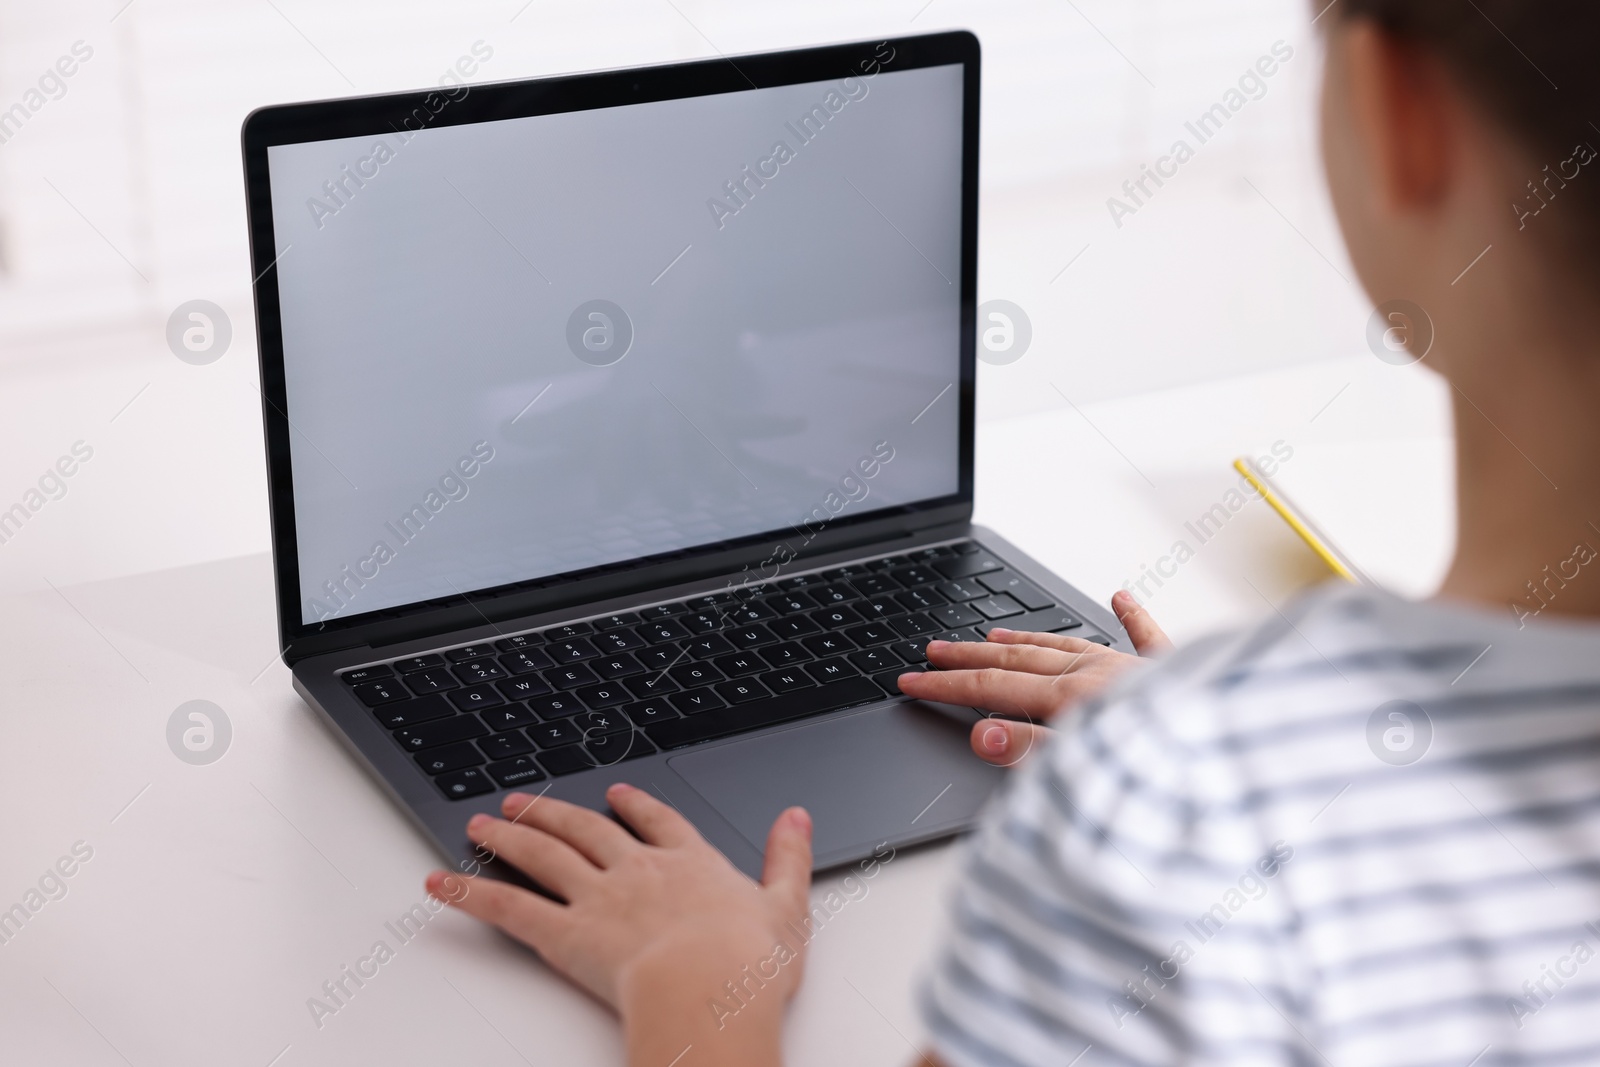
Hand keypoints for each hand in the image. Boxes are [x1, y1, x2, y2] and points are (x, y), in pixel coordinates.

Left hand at [426, 784, 812, 1066]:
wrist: (708, 987)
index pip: (657, 822)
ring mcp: (597, 897)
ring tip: (482, 823)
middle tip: (524, 798)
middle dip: (553, 811)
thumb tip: (796, 818)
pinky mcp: (564, 933)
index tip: (618, 794)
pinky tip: (442, 882)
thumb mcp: (788, 905)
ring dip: (509, 835)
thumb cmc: (747, 962)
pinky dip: (470, 893)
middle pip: (586, 829)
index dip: (635, 806)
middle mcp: (637, 870)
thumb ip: (788, 858)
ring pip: (543, 854)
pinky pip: (507, 907)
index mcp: (690, 863)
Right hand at [896, 590, 1170, 765]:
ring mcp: (1134, 671)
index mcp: (1074, 700)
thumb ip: (1033, 754)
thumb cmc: (1180, 771)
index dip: (944, 687)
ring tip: (993, 635)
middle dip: (968, 658)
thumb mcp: (1090, 774)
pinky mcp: (1175, 674)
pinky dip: (1132, 618)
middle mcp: (1100, 676)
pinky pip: (1147, 639)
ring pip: (1068, 646)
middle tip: (931, 652)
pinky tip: (1123, 598)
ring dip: (1026, 639)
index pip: (991, 691)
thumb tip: (983, 736)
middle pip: (1018, 661)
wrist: (1253, 754)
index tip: (909, 682)